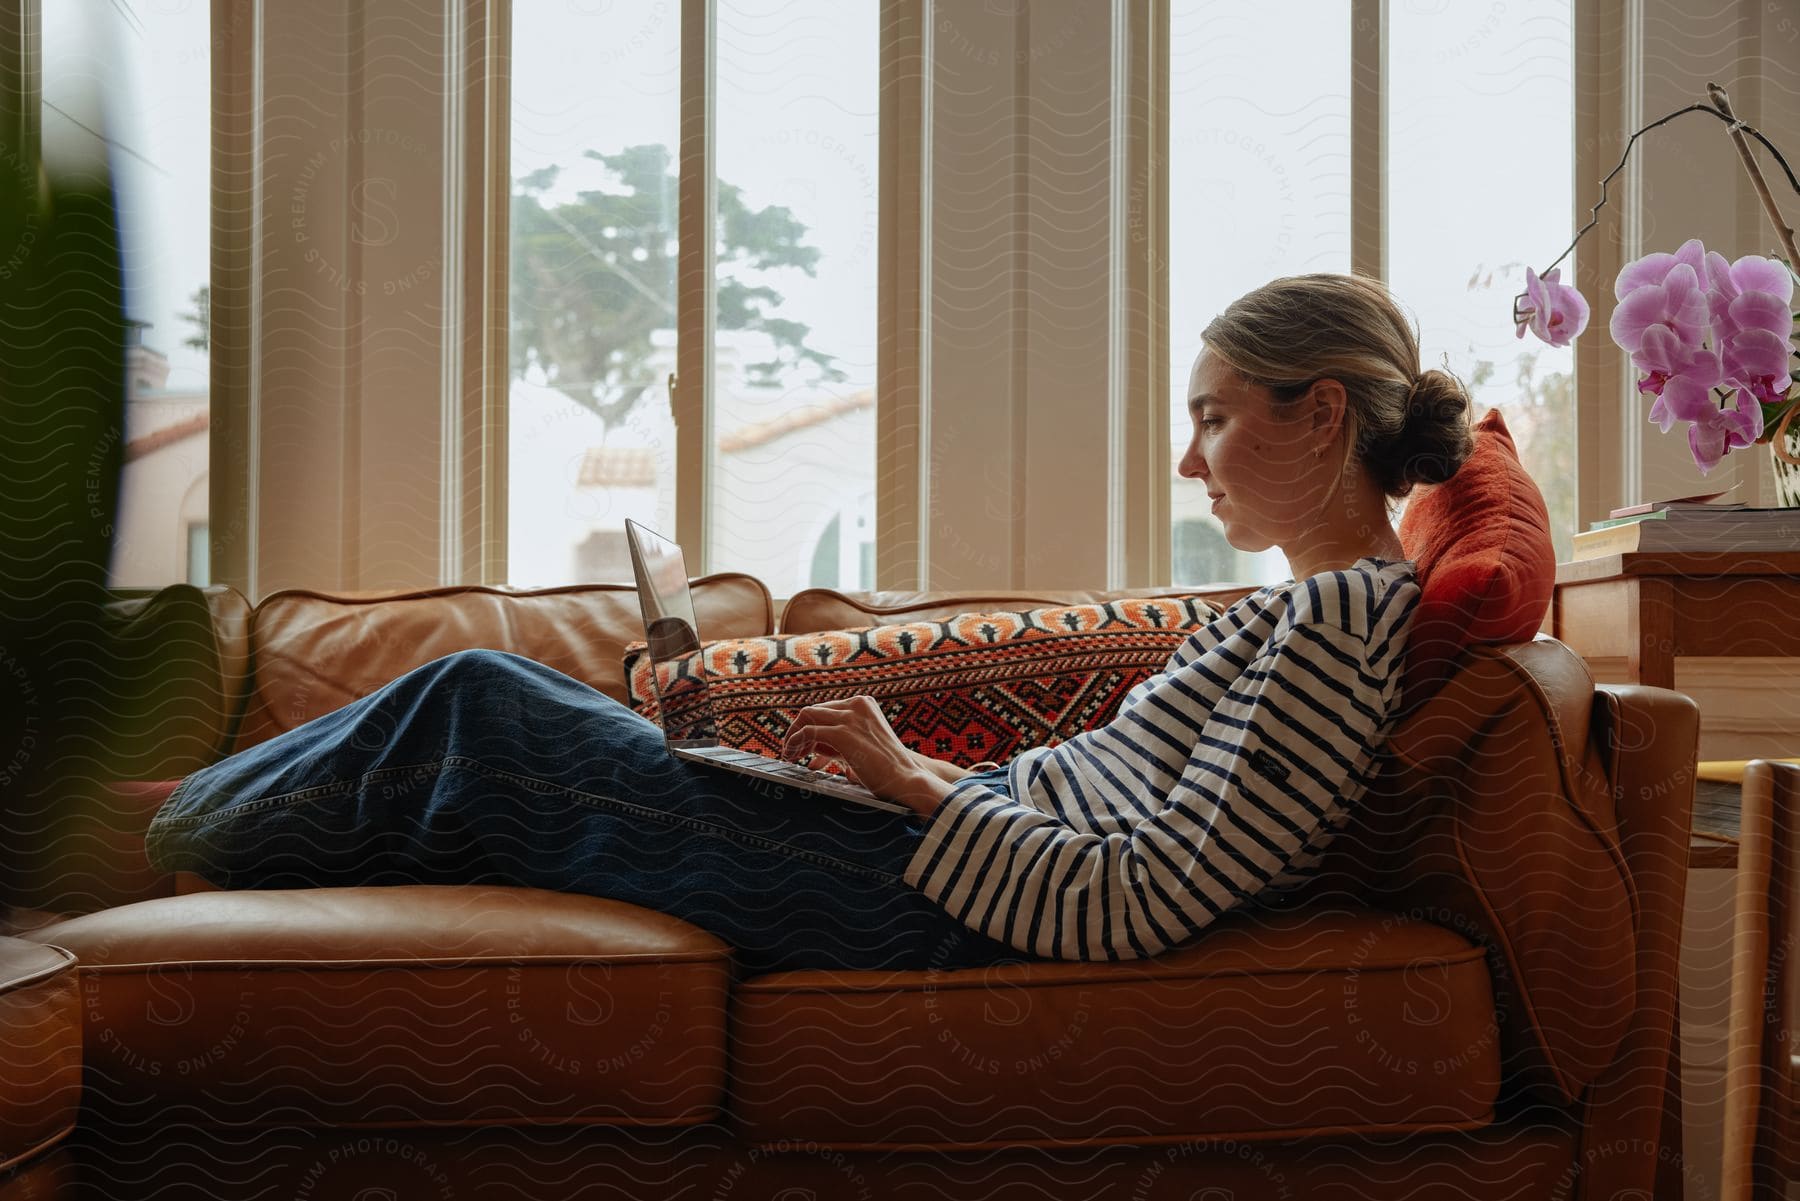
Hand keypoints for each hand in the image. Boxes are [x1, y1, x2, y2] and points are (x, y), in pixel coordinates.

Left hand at [780, 696, 952, 816]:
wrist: (907, 780)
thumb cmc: (886, 771)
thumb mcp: (860, 748)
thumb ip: (838, 742)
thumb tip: (811, 748)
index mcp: (864, 704)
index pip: (826, 710)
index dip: (811, 729)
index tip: (802, 747)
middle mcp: (857, 704)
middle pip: (813, 711)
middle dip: (798, 731)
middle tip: (790, 752)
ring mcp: (850, 717)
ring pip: (806, 717)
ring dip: (793, 736)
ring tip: (789, 756)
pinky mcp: (843, 733)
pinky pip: (808, 732)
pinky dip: (796, 743)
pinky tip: (794, 758)